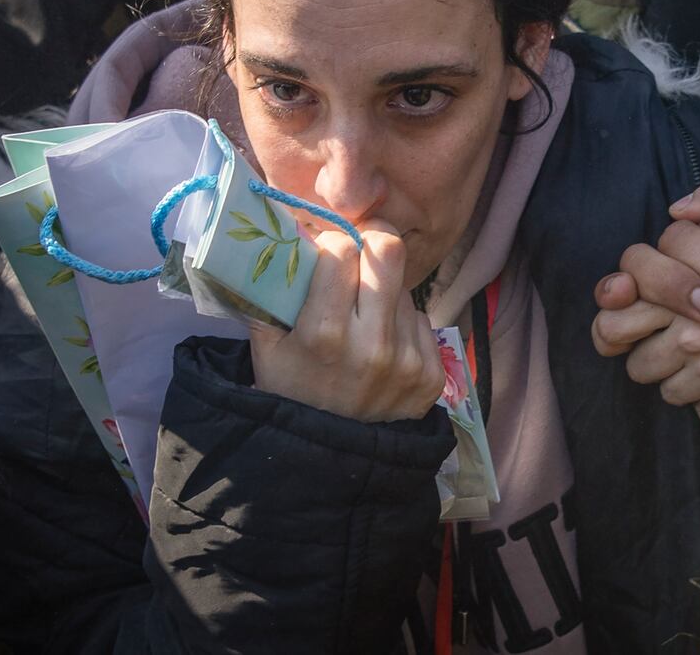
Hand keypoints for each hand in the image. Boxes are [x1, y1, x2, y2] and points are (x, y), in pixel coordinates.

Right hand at [249, 221, 443, 422]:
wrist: (328, 460)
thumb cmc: (291, 394)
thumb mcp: (266, 347)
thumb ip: (273, 293)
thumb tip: (287, 238)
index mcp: (324, 333)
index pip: (342, 250)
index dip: (333, 244)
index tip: (328, 252)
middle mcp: (372, 344)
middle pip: (390, 251)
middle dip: (372, 242)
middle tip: (361, 252)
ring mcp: (408, 359)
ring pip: (404, 289)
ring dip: (384, 293)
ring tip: (364, 320)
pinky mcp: (433, 375)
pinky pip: (421, 320)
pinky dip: (402, 325)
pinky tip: (383, 347)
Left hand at [610, 296, 699, 421]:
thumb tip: (677, 212)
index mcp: (687, 288)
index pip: (612, 321)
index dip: (613, 330)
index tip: (628, 334)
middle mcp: (694, 332)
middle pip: (638, 365)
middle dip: (654, 358)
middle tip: (681, 347)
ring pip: (670, 392)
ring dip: (689, 380)